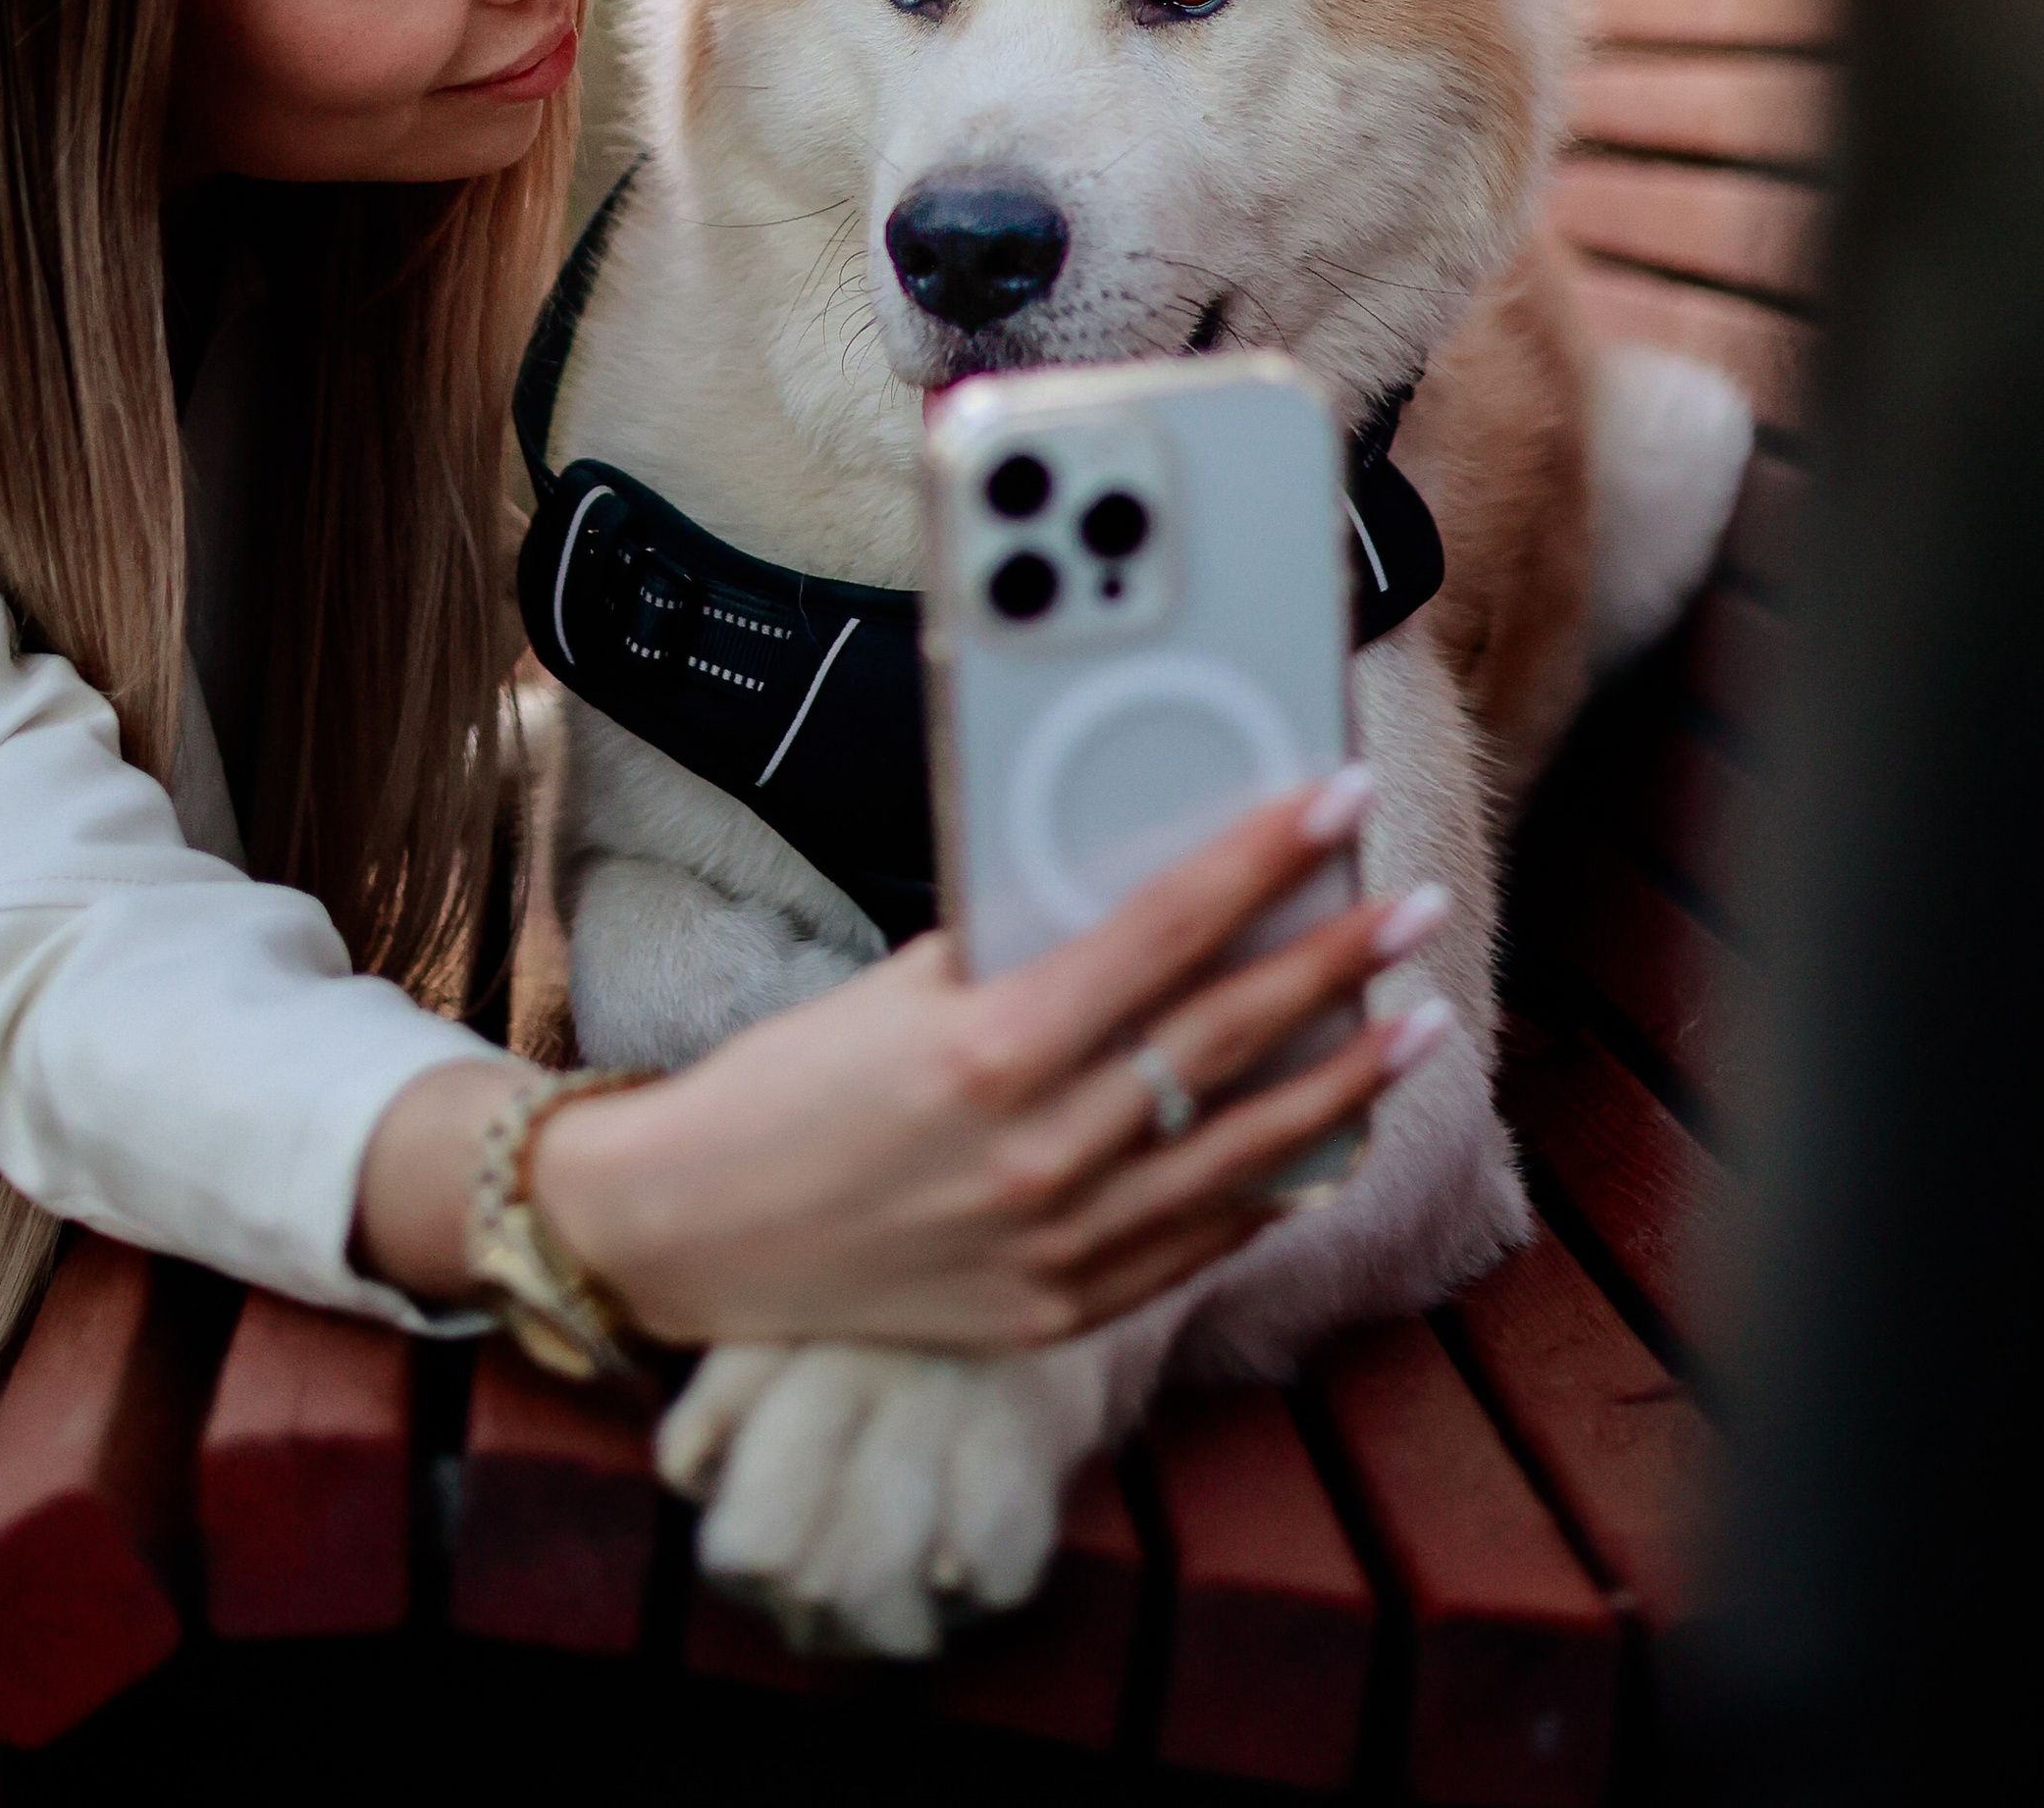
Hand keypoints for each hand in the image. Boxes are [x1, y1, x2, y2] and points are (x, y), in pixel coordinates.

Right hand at [524, 772, 1445, 1354]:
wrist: (691, 1235)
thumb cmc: (783, 1089)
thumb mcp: (889, 990)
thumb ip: (1009, 950)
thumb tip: (1127, 893)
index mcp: (985, 1051)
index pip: (1161, 932)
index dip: (1259, 857)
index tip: (1332, 799)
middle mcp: (1036, 1155)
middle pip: (1223, 1036)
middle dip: (1335, 959)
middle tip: (1410, 901)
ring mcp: (1056, 1247)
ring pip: (1242, 1149)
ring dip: (1344, 1077)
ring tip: (1419, 1017)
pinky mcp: (1058, 1311)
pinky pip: (1198, 1239)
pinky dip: (1274, 1183)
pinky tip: (1331, 1135)